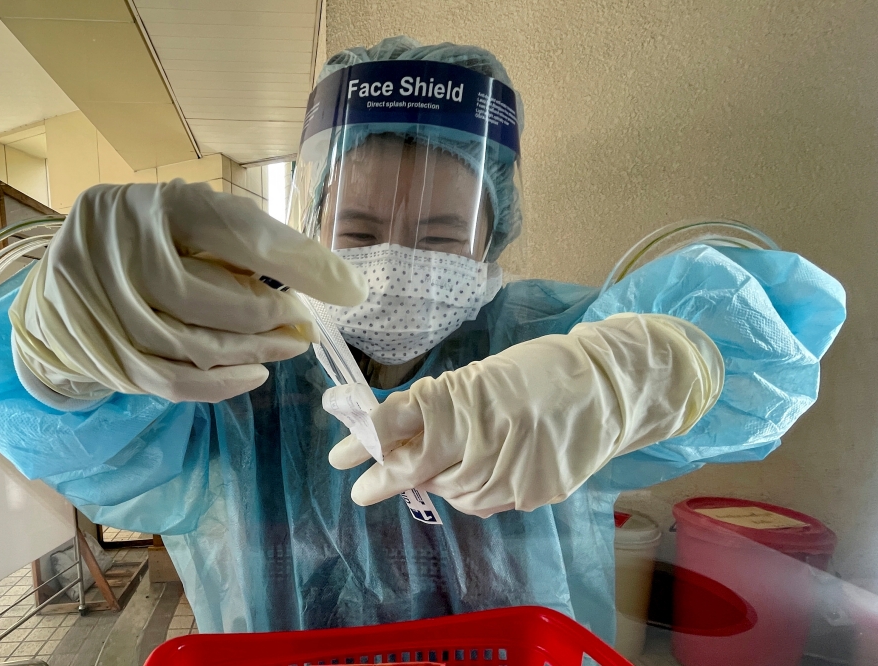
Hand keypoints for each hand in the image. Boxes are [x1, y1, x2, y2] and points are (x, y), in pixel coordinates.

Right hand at [11, 180, 366, 402]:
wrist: (53, 286)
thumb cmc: (140, 243)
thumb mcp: (181, 218)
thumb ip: (236, 239)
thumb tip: (323, 278)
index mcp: (147, 203)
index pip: (233, 231)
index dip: (296, 262)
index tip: (346, 288)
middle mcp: (116, 250)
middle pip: (209, 296)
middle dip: (270, 316)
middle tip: (303, 323)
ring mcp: (101, 307)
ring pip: (192, 345)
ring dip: (253, 353)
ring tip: (288, 347)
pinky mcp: (102, 354)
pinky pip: (170, 381)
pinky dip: (220, 384)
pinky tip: (253, 375)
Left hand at [329, 314, 722, 516]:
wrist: (609, 391)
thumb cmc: (542, 370)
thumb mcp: (484, 376)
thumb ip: (441, 406)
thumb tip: (396, 432)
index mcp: (467, 399)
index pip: (401, 421)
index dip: (366, 438)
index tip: (339, 454)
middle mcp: (483, 440)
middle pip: (417, 467)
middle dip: (382, 479)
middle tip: (358, 492)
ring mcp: (509, 474)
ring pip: (450, 491)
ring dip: (432, 482)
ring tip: (430, 471)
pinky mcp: (531, 494)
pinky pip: (485, 501)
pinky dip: (471, 490)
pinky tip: (474, 475)